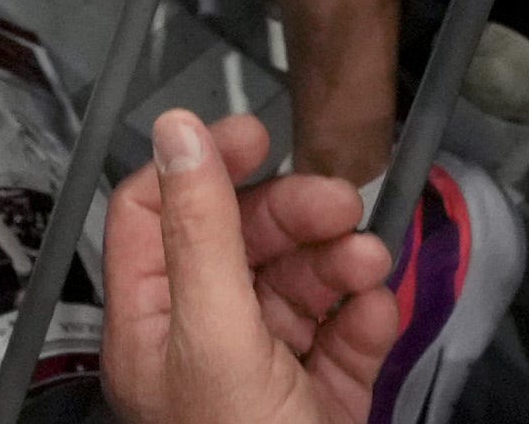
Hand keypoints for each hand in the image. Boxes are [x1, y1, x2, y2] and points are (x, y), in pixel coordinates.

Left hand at [100, 108, 400, 423]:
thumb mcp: (217, 337)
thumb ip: (201, 233)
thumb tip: (177, 135)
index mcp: (152, 329)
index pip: (155, 216)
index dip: (201, 167)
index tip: (253, 137)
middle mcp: (202, 345)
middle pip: (241, 241)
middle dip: (295, 215)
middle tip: (338, 202)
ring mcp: (265, 371)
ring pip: (301, 283)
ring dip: (340, 260)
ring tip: (367, 258)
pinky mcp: (321, 394)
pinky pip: (344, 332)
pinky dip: (367, 314)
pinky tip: (376, 309)